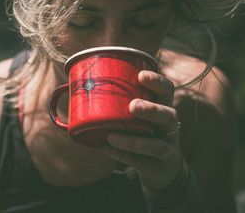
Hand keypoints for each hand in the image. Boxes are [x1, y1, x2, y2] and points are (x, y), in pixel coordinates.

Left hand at [103, 70, 182, 189]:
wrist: (162, 168)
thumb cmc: (141, 133)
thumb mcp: (136, 117)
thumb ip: (116, 106)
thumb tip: (75, 89)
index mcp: (163, 107)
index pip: (166, 90)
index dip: (157, 82)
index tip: (141, 76)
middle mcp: (169, 126)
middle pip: (168, 115)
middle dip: (151, 110)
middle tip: (132, 106)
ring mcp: (169, 148)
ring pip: (157, 145)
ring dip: (134, 141)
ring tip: (111, 136)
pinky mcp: (161, 167)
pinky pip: (144, 162)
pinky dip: (124, 156)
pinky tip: (108, 149)